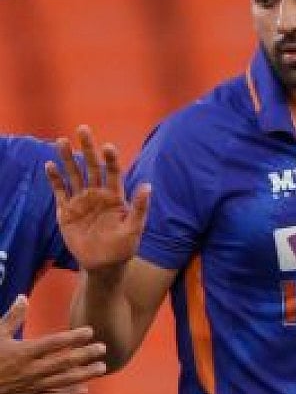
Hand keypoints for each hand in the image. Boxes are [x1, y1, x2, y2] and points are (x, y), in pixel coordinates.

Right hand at [0, 295, 106, 393]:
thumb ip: (12, 318)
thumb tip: (23, 297)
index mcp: (23, 353)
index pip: (54, 343)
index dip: (74, 337)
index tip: (90, 331)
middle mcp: (30, 370)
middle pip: (64, 362)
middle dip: (85, 355)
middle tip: (103, 348)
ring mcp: (30, 386)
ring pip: (62, 381)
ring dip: (84, 374)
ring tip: (102, 368)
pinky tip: (84, 391)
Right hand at [45, 125, 149, 272]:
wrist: (104, 265)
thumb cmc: (124, 247)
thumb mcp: (135, 229)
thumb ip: (140, 208)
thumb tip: (148, 185)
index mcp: (116, 196)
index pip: (113, 172)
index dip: (110, 159)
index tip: (108, 146)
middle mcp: (98, 194)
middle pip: (91, 167)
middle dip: (88, 148)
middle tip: (83, 129)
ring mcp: (82, 201)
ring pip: (74, 175)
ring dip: (67, 158)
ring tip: (61, 140)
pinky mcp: (67, 211)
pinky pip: (60, 191)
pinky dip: (54, 179)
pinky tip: (49, 165)